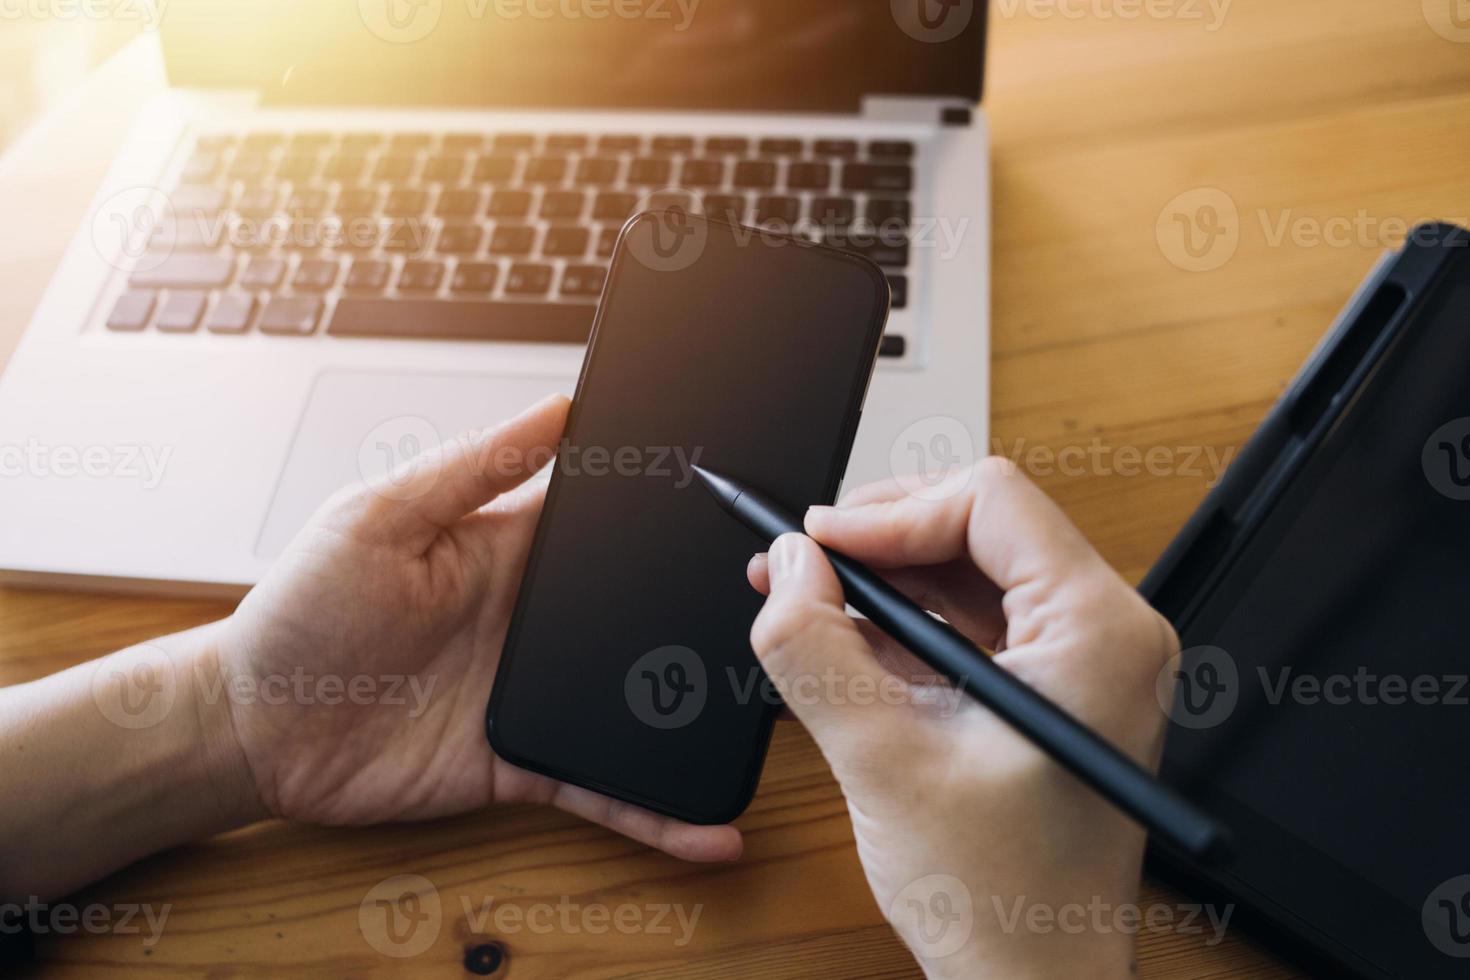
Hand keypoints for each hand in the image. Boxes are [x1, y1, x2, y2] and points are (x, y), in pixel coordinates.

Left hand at [215, 395, 740, 861]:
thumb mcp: (381, 516)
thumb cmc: (303, 611)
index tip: (740, 507)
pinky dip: (655, 811)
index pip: (610, 522)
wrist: (255, 729)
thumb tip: (557, 406)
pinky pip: (602, 786)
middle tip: (790, 618)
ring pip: (638, 703)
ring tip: (770, 721)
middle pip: (642, 611)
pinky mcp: (525, 762)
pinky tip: (706, 828)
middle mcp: (537, 619)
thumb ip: (474, 465)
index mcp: (511, 548)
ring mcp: (537, 692)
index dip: (670, 512)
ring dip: (696, 712)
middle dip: (710, 612)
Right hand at [746, 459, 1177, 977]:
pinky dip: (906, 623)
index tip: (818, 541)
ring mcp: (1083, 662)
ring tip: (807, 594)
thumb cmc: (1003, 900)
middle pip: (981, 524)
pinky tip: (845, 637)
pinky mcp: (1052, 690)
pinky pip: (973, 622)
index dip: (890, 511)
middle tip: (802, 561)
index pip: (988, 501)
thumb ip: (817, 650)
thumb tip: (786, 566)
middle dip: (882, 537)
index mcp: (1097, 632)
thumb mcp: (883, 762)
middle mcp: (1106, 633)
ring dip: (885, 577)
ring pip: (971, 570)